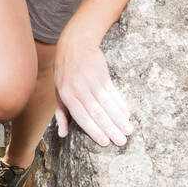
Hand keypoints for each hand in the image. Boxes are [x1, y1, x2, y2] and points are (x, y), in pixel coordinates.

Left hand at [53, 30, 133, 146]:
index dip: (94, 130)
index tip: (105, 142)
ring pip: (107, 104)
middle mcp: (79, 90)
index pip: (82, 117)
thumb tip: (62, 135)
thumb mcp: (58, 92)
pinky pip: (113, 92)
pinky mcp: (102, 75)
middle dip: (110, 128)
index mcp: (67, 96)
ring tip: (129, 131)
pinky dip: (121, 103)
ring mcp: (91, 82)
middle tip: (122, 141)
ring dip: (119, 118)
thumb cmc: (65, 72)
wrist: (75, 44)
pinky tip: (127, 113)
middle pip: (97, 112)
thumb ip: (61, 114)